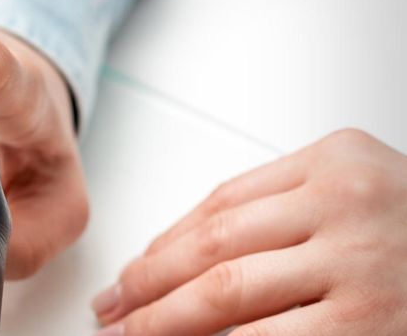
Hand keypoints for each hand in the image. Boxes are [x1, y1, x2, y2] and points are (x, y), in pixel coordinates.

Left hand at [92, 129, 406, 334]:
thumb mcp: (348, 196)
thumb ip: (269, 211)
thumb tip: (168, 257)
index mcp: (336, 162)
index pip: (217, 205)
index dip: (157, 248)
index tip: (126, 280)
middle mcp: (349, 205)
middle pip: (210, 248)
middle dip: (146, 288)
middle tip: (112, 314)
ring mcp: (363, 267)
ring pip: (225, 295)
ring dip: (163, 324)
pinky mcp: (369, 329)